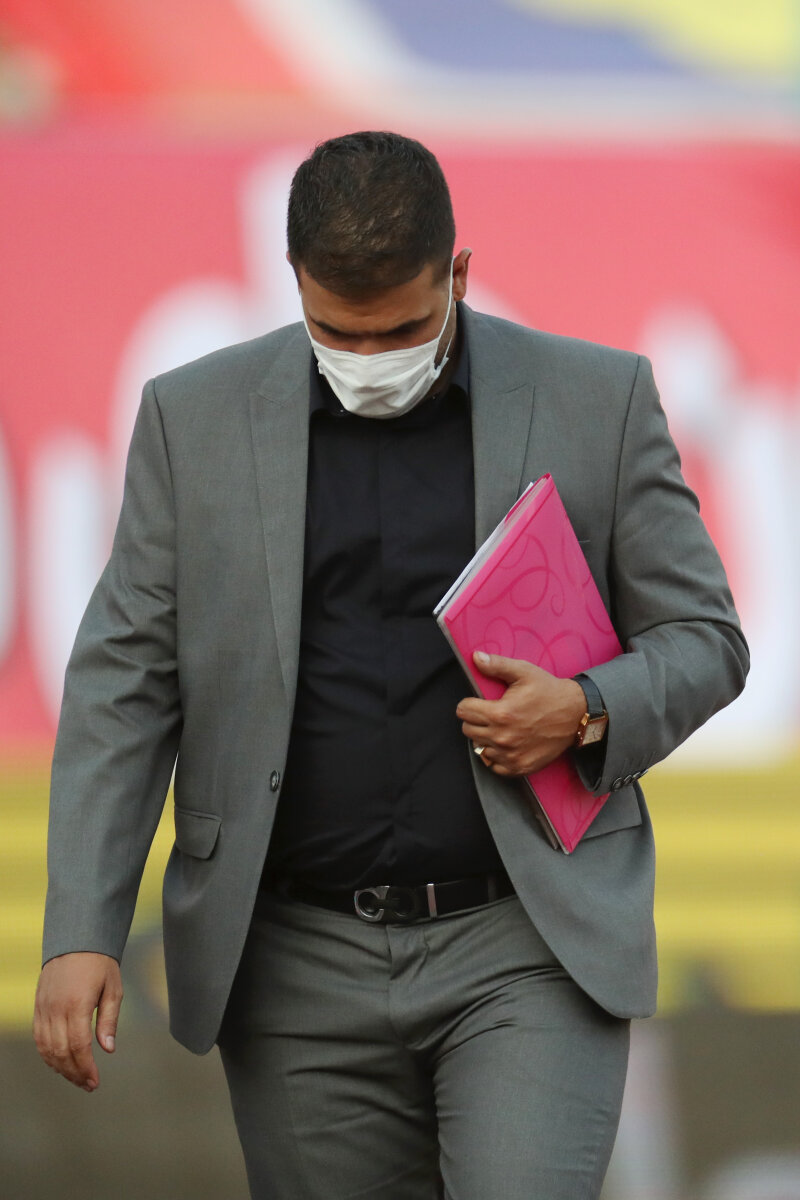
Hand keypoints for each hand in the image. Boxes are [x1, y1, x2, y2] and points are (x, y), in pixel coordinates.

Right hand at [33, 952, 122, 1092]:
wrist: (76, 940)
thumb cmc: (99, 963)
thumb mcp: (113, 988)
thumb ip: (109, 1020)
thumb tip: (108, 1049)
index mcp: (77, 1004)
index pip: (79, 1046)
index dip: (86, 1068)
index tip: (95, 1082)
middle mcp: (56, 1008)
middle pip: (61, 1052)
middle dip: (75, 1073)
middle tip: (88, 1085)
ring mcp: (44, 1008)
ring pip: (46, 1048)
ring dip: (60, 1068)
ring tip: (76, 1078)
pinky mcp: (38, 1007)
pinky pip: (38, 1037)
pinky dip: (47, 1055)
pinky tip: (59, 1063)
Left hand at [457, 651, 585, 776]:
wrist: (576, 714)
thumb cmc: (548, 691)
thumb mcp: (524, 672)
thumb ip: (496, 665)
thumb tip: (475, 658)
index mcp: (500, 714)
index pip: (463, 712)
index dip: (469, 704)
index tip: (478, 702)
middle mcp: (503, 738)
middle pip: (468, 730)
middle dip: (475, 720)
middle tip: (489, 713)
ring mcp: (511, 755)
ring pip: (480, 748)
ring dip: (485, 738)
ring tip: (499, 728)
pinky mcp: (520, 767)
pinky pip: (494, 766)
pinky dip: (496, 756)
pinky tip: (505, 744)